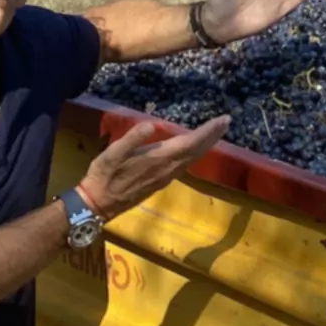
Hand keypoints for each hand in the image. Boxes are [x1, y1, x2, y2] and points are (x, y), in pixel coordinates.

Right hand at [77, 116, 230, 220]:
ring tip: (216, 131)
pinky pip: (185, 164)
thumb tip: (150, 125)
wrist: (98, 205)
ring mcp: (166, 177)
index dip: (208, 131)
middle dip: (212, 135)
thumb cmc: (103, 176)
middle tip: (227, 121)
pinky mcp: (161, 181)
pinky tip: (195, 148)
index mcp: (158, 160)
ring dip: (206, 144)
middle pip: (196, 151)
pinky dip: (195, 153)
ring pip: (192, 159)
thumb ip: (132, 139)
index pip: (190, 143)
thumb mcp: (111, 154)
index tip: (223, 120)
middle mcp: (167, 169)